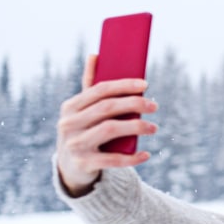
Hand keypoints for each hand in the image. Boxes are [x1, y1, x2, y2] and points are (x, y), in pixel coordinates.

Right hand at [55, 54, 157, 196]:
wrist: (70, 168)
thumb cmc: (82, 131)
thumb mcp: (82, 111)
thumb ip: (89, 85)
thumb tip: (95, 54)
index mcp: (70, 107)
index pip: (99, 90)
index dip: (123, 85)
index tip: (145, 85)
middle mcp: (69, 124)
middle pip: (106, 108)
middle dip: (134, 104)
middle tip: (154, 106)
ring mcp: (75, 144)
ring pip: (110, 130)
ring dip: (136, 127)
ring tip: (153, 128)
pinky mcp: (83, 164)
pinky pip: (112, 160)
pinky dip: (132, 157)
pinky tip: (146, 154)